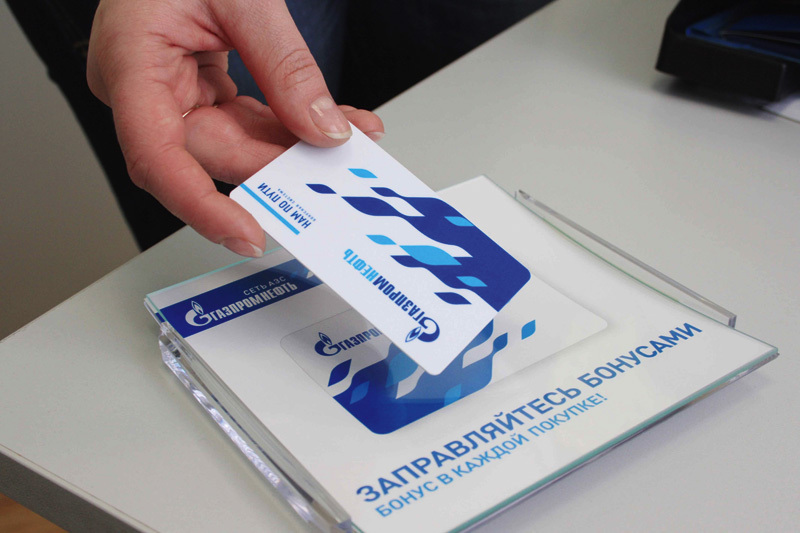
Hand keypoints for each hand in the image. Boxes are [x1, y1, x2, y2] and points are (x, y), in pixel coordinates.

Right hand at [87, 0, 383, 255]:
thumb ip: (284, 66)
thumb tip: (322, 129)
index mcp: (128, 60)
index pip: (156, 156)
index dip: (199, 205)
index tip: (247, 233)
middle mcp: (143, 87)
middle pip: (208, 153)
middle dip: (276, 163)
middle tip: (332, 168)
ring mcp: (170, 90)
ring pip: (234, 142)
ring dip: (293, 145)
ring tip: (348, 137)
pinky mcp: (198, 88)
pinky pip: (245, 120)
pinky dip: (288, 123)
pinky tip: (330, 124)